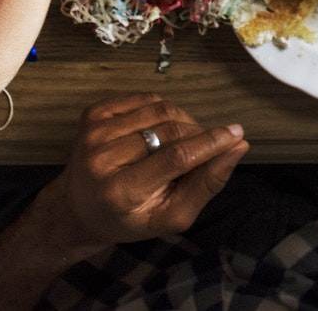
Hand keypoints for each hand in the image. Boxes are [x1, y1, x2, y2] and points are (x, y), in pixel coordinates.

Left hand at [46, 95, 248, 248]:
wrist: (79, 206)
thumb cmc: (129, 218)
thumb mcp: (170, 217)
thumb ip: (206, 184)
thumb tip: (238, 146)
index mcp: (120, 191)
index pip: (176, 157)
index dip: (211, 143)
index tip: (237, 134)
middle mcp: (102, 157)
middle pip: (169, 130)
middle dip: (199, 134)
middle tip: (206, 148)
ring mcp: (94, 131)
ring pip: (159, 109)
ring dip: (182, 121)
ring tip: (182, 142)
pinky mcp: (93, 113)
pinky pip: (144, 98)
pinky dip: (163, 110)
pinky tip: (161, 130)